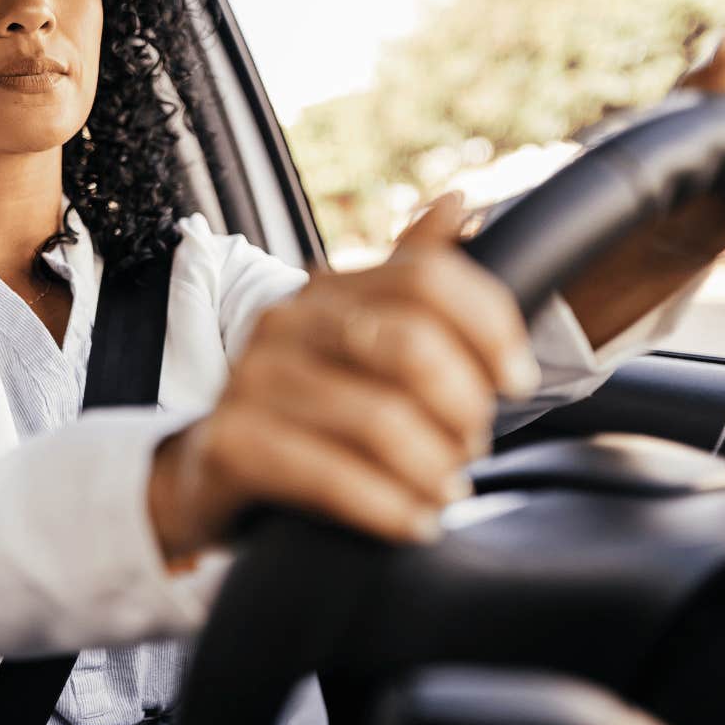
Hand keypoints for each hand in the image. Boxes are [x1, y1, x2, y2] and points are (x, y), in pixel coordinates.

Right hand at [147, 193, 533, 558]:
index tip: (517, 379)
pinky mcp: (232, 445)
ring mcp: (252, 382)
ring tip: (447, 491)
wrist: (208, 475)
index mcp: (324, 290)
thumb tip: (461, 201)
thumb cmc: (303, 410)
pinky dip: (388, 507)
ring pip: (377, 418)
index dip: (487, 324)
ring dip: (431, 465)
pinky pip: (331, 477)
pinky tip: (415, 523)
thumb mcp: (355, 342)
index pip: (424, 278)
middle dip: (461, 402)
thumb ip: (407, 278)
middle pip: (406, 344)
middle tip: (473, 446)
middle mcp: (284, 323)